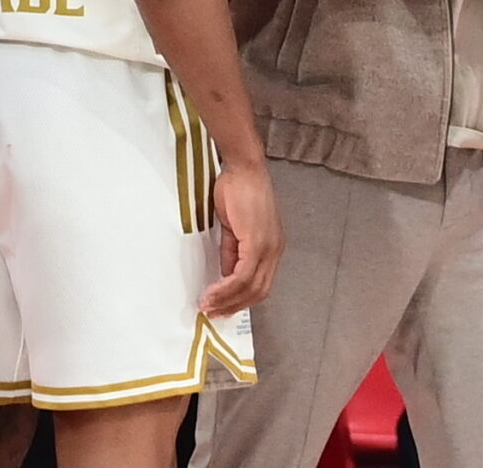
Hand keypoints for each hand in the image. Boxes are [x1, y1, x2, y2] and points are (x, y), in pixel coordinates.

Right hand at [199, 159, 281, 316]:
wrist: (243, 168)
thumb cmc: (238, 190)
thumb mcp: (234, 228)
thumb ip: (232, 251)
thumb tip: (225, 273)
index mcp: (272, 247)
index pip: (261, 283)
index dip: (241, 300)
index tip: (221, 308)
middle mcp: (275, 250)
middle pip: (259, 291)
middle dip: (233, 306)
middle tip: (212, 313)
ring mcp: (269, 247)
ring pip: (251, 287)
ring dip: (227, 300)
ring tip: (207, 306)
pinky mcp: (258, 242)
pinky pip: (242, 274)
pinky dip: (226, 288)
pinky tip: (212, 293)